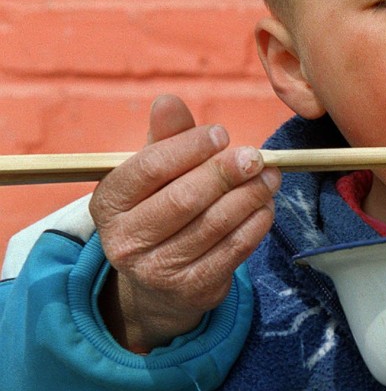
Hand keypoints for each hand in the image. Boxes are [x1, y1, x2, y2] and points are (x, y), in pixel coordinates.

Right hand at [90, 94, 279, 352]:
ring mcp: (157, 269)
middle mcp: (125, 240)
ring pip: (215, 224)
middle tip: (257, 157)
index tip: (222, 134)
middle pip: (185, 198)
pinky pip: (234, 250)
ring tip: (270, 177)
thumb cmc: (161, 208)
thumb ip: (166, 137)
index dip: (190, 147)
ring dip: (251, 195)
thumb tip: (168, 101)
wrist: (160, 284)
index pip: (150, 168)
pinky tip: (266, 206)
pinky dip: (256, 224)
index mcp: (109, 202)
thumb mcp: (156, 172)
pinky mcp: (192, 289)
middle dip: (227, 172)